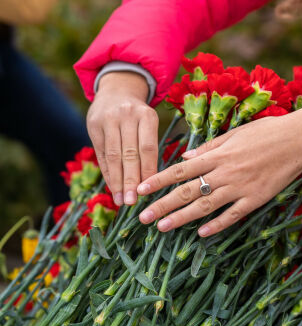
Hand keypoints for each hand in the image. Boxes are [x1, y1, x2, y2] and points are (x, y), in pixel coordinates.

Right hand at [87, 72, 158, 205]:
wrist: (117, 90)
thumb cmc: (138, 115)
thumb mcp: (149, 123)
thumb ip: (149, 147)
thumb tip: (151, 182)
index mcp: (146, 116)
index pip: (148, 148)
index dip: (148, 171)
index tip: (148, 191)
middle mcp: (127, 116)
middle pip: (129, 154)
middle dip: (131, 180)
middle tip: (132, 202)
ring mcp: (108, 120)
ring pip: (113, 156)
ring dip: (117, 181)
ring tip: (121, 200)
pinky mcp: (93, 125)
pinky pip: (101, 154)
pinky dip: (107, 174)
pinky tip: (113, 188)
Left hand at [137, 103, 301, 236]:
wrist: (298, 140)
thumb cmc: (266, 132)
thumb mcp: (235, 133)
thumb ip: (209, 147)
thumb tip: (185, 157)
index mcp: (217, 155)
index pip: (180, 170)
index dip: (158, 181)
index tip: (141, 190)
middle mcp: (224, 172)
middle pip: (187, 191)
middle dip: (162, 205)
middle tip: (142, 218)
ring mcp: (239, 188)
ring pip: (205, 206)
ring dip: (182, 218)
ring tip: (162, 227)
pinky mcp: (255, 199)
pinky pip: (232, 215)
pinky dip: (217, 225)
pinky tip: (201, 234)